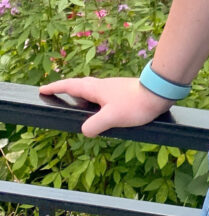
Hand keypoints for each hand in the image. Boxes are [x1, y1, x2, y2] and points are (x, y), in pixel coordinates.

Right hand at [39, 76, 174, 137]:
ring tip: (75, 105)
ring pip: (92, 90)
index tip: (43, 88)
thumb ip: (94, 125)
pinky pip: (101, 96)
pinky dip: (94, 101)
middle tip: (55, 94)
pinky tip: (99, 111)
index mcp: (96, 89)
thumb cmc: (135, 104)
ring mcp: (113, 88)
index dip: (56, 87)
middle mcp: (103, 86)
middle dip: (67, 89)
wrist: (159, 93)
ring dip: (81, 95)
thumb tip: (85, 130)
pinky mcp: (122, 93)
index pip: (71, 86)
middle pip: (80, 85)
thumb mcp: (111, 118)